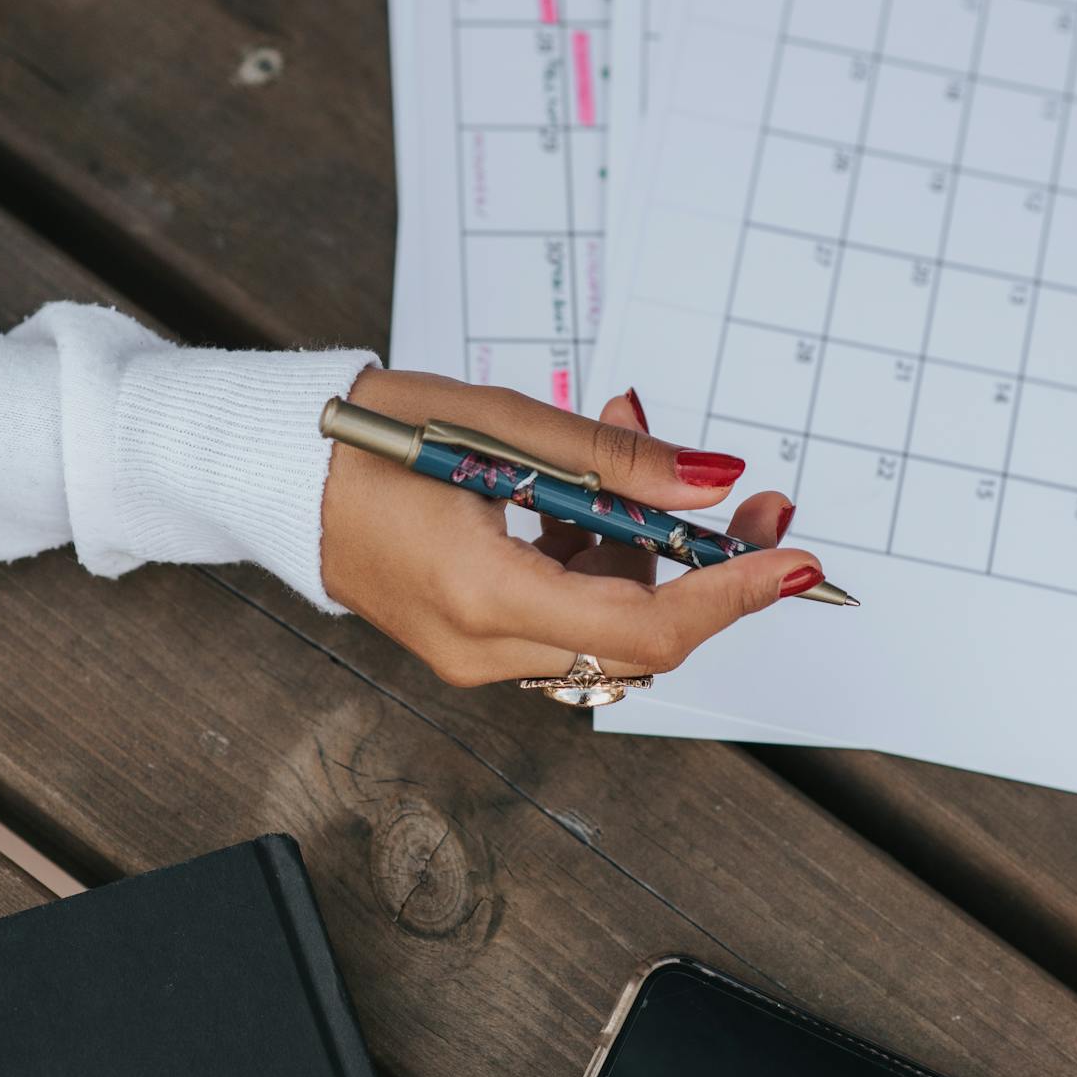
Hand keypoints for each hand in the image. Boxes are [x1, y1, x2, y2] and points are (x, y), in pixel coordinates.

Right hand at [321, 368, 822, 686]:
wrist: (278, 472)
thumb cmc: (367, 436)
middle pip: (643, 640)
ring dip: (648, 550)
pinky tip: (584, 492)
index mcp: (485, 596)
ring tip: (627, 448)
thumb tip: (713, 485)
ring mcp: (477, 654)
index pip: (647, 625)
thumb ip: (613, 461)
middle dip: (709, 572)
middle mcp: (484, 648)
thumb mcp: (497, 422)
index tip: (799, 560)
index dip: (735, 595)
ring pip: (611, 629)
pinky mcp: (476, 640)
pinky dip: (601, 559)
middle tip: (753, 503)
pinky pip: (571, 617)